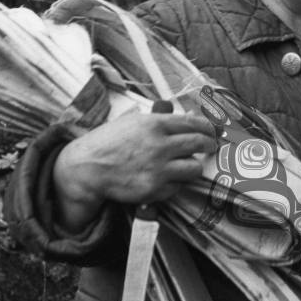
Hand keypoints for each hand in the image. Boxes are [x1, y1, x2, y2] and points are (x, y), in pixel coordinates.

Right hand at [53, 109, 216, 230]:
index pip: (193, 123)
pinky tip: (166, 179)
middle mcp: (159, 146)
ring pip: (194, 168)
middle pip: (199, 144)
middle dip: (210, 146)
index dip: (208, 128)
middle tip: (211, 147)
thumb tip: (180, 112)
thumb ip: (157, 117)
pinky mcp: (154, 189)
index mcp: (154, 124)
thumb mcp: (132, 121)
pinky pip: (177, 187)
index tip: (213, 131)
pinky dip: (175, 183)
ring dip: (194, 166)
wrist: (87, 168)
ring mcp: (158, 169)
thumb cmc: (108, 142)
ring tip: (189, 165)